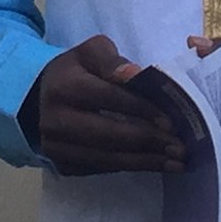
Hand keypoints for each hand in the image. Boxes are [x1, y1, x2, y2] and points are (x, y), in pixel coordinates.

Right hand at [23, 36, 188, 175]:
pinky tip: (154, 164)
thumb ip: (113, 61)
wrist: (39, 98)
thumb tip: (136, 75)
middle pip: (109, 135)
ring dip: (145, 162)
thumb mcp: (91, 53)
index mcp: (65, 86)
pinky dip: (130, 167)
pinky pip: (102, 168)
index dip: (141, 109)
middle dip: (149, 142)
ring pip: (108, 158)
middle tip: (180, 148)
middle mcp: (56, 120)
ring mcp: (57, 147)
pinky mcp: (63, 165)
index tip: (171, 120)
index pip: (109, 98)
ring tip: (176, 162)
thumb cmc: (75, 71)